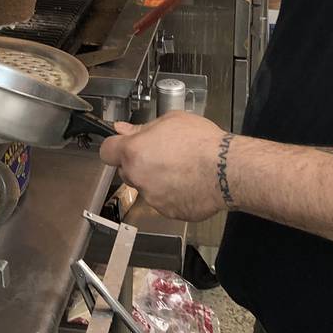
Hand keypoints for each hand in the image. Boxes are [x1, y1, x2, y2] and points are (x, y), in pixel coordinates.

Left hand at [98, 112, 230, 221]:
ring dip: (156, 179)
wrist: (226, 170)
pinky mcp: (168, 212)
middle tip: (161, 154)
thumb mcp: (171, 121)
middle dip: (138, 163)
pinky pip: (164, 201)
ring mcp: (152, 198)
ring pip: (146, 187)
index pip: (106, 152)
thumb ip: (142, 128)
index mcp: (133, 152)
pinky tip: (189, 182)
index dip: (115, 147)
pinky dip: (172, 194)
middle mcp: (138, 177)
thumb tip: (122, 129)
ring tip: (181, 168)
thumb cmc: (201, 142)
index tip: (125, 145)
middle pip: (126, 170)